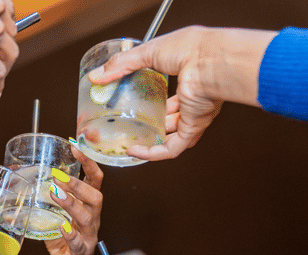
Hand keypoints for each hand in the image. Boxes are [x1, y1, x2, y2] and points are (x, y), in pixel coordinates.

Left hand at [44, 147, 103, 254]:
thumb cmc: (65, 247)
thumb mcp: (54, 220)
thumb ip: (44, 205)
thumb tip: (21, 186)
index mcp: (88, 208)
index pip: (94, 180)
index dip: (88, 163)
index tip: (76, 145)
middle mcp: (92, 220)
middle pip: (95, 196)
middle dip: (78, 183)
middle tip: (58, 174)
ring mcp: (89, 237)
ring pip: (88, 217)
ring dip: (72, 203)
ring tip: (56, 193)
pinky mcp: (81, 253)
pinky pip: (79, 242)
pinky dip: (71, 234)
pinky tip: (62, 227)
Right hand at [87, 26, 274, 159]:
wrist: (210, 60)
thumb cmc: (191, 48)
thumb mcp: (148, 52)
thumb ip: (121, 65)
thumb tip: (98, 76)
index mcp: (190, 78)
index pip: (174, 94)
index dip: (157, 100)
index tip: (140, 103)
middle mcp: (195, 99)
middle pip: (175, 118)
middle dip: (156, 124)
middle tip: (135, 126)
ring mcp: (194, 115)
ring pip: (173, 136)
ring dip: (153, 142)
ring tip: (131, 143)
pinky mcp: (192, 128)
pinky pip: (171, 148)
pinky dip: (152, 154)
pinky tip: (135, 152)